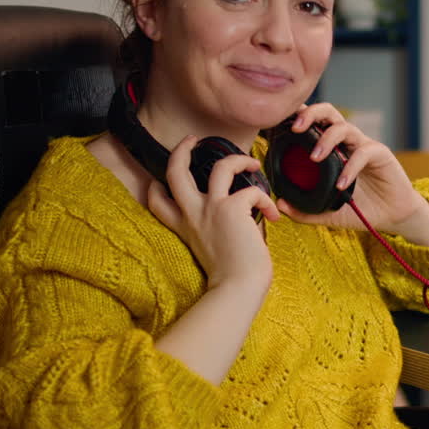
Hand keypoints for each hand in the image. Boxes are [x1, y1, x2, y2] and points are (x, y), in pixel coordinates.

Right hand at [146, 135, 280, 291]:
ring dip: (239, 159)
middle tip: (192, 139)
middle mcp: (194, 214)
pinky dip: (266, 200)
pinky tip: (272, 216)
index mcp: (187, 228)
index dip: (156, 187)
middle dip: (181, 149)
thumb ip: (218, 231)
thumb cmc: (233, 278)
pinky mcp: (232, 208)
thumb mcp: (214, 252)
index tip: (159, 180)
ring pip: (220, 166)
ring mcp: (211, 209)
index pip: (159, 202)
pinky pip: (253, 190)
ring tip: (253, 163)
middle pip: (175, 172)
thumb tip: (244, 217)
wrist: (237, 289)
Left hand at [277, 103, 428, 244]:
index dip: (298, 117)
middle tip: (295, 128)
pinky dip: (350, 167)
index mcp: (332, 148)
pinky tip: (341, 184)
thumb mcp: (328, 213)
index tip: (280, 124)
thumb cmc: (360, 209)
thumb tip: (280, 204)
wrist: (392, 216)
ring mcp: (363, 146)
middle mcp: (347, 142)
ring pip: (345, 127)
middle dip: (310, 114)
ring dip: (327, 138)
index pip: (314, 123)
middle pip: (328, 113)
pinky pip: (363, 153)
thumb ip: (305, 210)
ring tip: (315, 157)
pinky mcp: (381, 154)